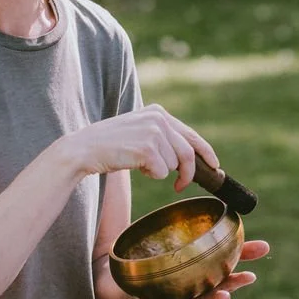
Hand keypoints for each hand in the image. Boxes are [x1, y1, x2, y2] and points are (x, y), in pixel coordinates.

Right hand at [58, 105, 218, 189]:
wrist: (84, 149)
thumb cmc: (111, 146)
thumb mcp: (140, 132)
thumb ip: (162, 137)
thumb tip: (187, 158)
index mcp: (159, 112)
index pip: (191, 135)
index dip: (206, 152)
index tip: (214, 165)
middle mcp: (159, 118)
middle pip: (188, 154)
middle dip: (188, 174)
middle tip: (180, 186)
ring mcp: (154, 132)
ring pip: (173, 165)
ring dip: (159, 171)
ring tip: (138, 163)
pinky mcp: (147, 148)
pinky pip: (161, 172)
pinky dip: (150, 175)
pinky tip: (133, 165)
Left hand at [132, 240, 269, 298]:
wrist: (147, 276)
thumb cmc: (185, 266)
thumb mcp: (210, 254)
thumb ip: (235, 251)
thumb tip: (267, 247)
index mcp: (209, 281)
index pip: (227, 281)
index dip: (238, 280)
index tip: (251, 276)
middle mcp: (194, 293)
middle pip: (209, 296)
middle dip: (217, 297)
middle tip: (226, 295)